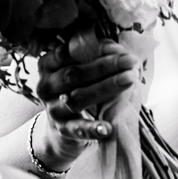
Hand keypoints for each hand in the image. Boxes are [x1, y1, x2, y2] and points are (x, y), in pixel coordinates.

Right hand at [36, 28, 135, 159]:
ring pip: (77, 99)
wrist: (63, 128)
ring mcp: (53, 109)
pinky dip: (93, 128)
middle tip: (131, 61)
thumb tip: (116, 48)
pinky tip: (109, 127)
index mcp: (47, 65)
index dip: (94, 49)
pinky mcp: (62, 130)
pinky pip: (78, 129)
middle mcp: (46, 86)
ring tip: (130, 80)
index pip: (68, 52)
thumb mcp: (81, 71)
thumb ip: (95, 56)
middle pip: (74, 74)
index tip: (119, 48)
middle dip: (104, 66)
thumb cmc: (77, 90)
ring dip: (105, 88)